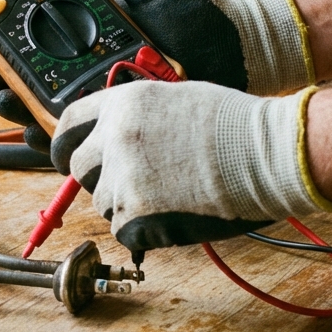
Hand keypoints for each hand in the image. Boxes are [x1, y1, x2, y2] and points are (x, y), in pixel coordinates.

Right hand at [0, 0, 315, 151]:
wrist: (236, 47)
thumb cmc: (195, 14)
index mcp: (86, 31)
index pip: (29, 36)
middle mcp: (86, 67)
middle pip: (26, 76)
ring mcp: (100, 98)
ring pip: (43, 110)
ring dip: (16, 107)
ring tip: (5, 99)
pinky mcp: (117, 125)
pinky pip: (78, 138)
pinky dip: (52, 138)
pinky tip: (35, 132)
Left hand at [48, 80, 331, 250]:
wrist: (266, 154)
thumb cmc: (235, 126)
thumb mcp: (175, 101)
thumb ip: (137, 119)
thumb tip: (114, 141)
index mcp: (123, 102)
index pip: (69, 124)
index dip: (65, 145)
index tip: (68, 159)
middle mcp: (114, 137)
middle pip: (78, 168)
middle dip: (98, 179)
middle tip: (129, 185)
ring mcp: (122, 177)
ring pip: (103, 203)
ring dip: (126, 205)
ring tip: (171, 194)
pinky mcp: (135, 214)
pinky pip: (123, 231)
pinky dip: (144, 230)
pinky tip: (176, 212)